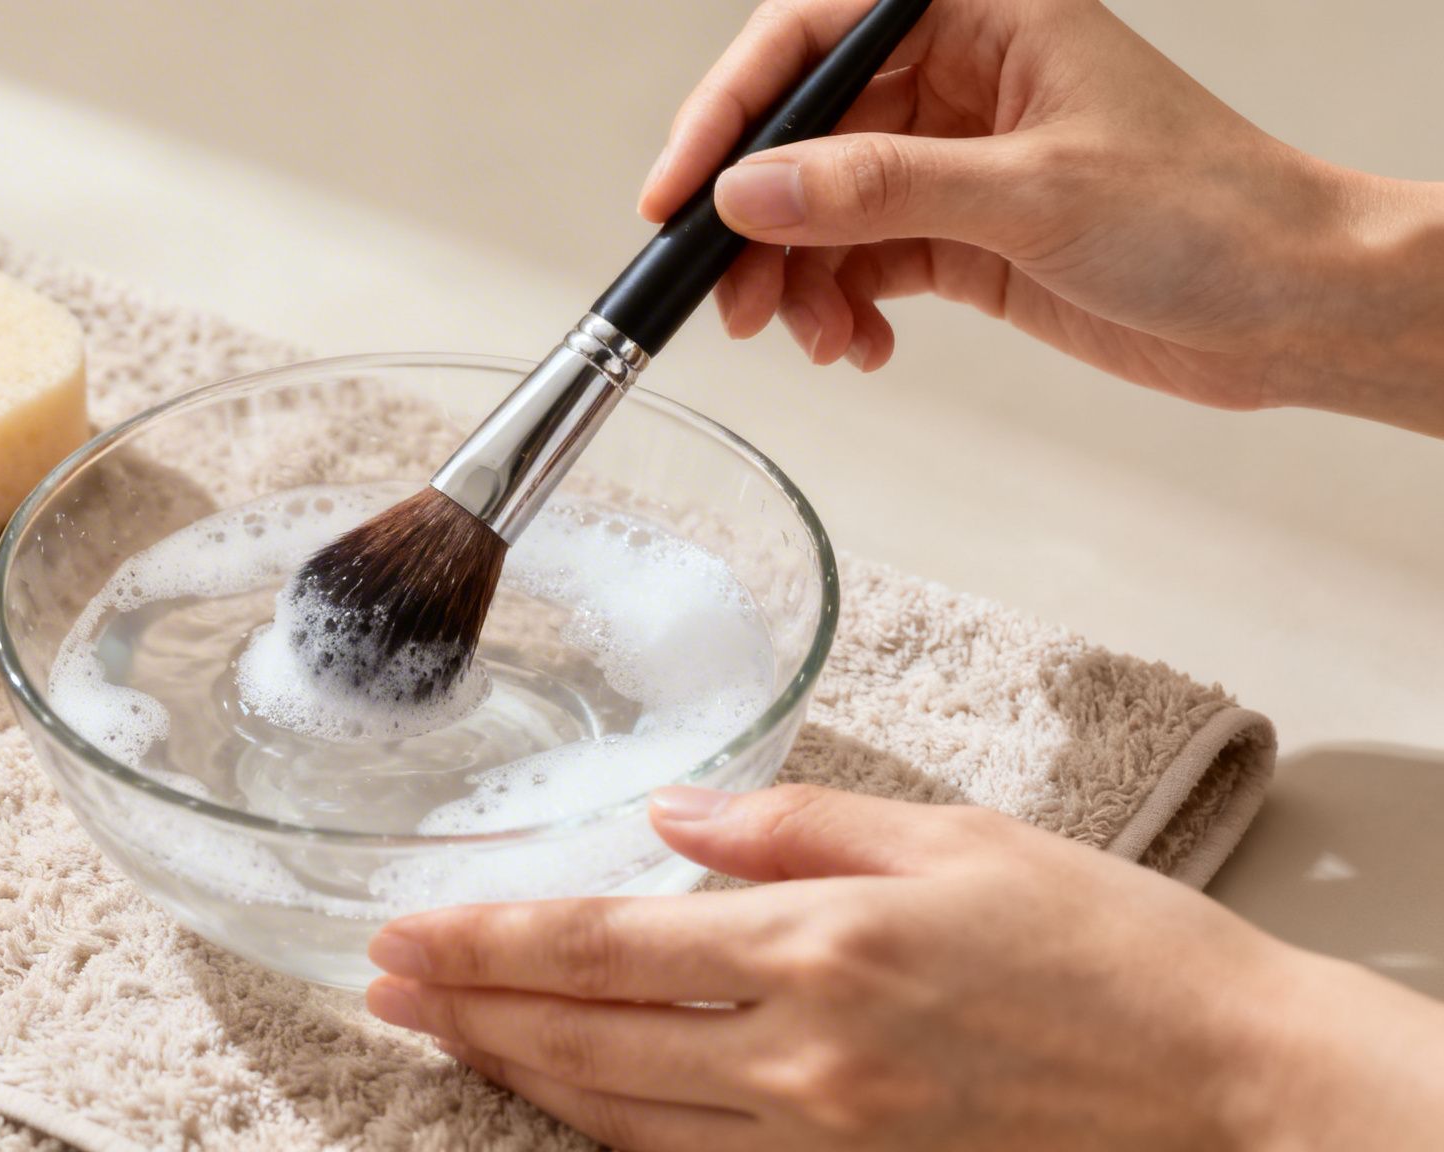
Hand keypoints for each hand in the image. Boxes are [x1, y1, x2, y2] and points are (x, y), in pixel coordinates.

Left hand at [366, 783, 1443, 1149]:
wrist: (1229, 1088)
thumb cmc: (1110, 949)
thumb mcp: (955, 839)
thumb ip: (791, 823)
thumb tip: (672, 816)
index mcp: (820, 946)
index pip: (600, 948)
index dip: (484, 944)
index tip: (401, 932)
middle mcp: (799, 1057)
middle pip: (583, 1041)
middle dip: (468, 1012)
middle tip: (384, 985)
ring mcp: (819, 1138)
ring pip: (619, 1115)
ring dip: (517, 1075)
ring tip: (444, 1037)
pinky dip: (608, 1128)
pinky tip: (565, 1098)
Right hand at [647, 0, 1443, 434]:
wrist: (1292, 308)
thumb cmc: (1212, 213)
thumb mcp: (1032, 193)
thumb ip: (878, 189)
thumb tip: (751, 192)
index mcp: (981, 17)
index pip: (812, 38)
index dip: (733, 110)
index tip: (682, 190)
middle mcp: (957, 80)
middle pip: (802, 136)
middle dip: (759, 224)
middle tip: (734, 297)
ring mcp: (953, 161)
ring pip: (821, 211)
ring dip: (799, 282)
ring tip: (814, 339)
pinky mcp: (961, 235)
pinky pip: (861, 265)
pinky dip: (844, 310)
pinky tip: (862, 346)